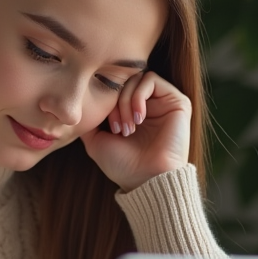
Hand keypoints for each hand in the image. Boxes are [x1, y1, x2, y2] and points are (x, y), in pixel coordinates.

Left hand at [80, 70, 191, 191]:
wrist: (147, 179)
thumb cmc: (123, 166)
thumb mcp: (96, 141)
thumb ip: (89, 120)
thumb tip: (80, 104)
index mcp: (133, 112)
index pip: (114, 88)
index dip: (105, 101)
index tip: (104, 127)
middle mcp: (149, 105)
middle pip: (124, 81)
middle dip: (114, 102)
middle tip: (116, 128)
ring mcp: (163, 102)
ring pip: (136, 78)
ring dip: (125, 102)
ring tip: (128, 127)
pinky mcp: (177, 100)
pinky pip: (151, 80)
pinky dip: (138, 97)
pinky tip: (139, 119)